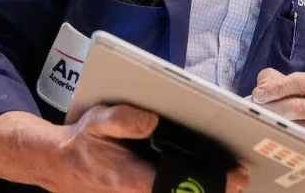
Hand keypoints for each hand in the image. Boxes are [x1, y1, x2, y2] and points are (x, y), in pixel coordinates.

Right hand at [46, 105, 249, 192]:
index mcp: (131, 179)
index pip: (177, 187)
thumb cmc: (82, 142)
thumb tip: (151, 118)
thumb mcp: (96, 121)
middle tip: (243, 177)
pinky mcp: (141, 192)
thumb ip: (122, 119)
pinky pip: (167, 192)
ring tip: (234, 179)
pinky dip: (189, 188)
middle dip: (215, 189)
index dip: (209, 184)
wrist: (61, 166)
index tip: (236, 176)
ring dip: (204, 190)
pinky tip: (210, 178)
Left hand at [251, 69, 304, 139]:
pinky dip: (281, 135)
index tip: (258, 94)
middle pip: (297, 107)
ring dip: (274, 123)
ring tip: (260, 119)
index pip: (300, 83)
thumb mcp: (285, 81)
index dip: (276, 88)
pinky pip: (297, 140)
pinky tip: (270, 130)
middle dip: (272, 107)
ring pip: (296, 126)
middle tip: (255, 108)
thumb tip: (260, 91)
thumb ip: (271, 79)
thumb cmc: (295, 97)